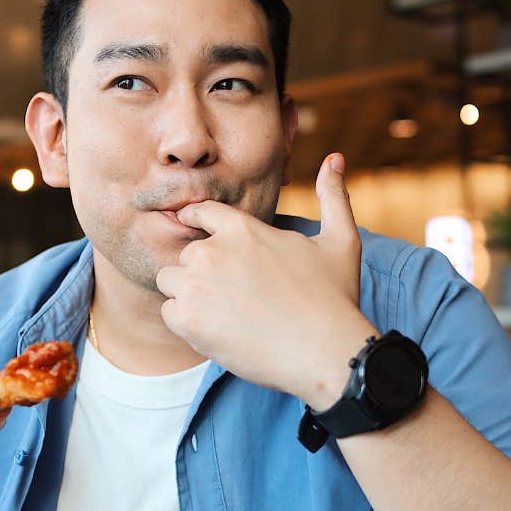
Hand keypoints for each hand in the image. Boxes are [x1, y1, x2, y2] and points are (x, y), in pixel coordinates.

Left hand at [155, 153, 377, 408]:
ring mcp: (196, 285)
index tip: (201, 237)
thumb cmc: (335, 298)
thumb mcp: (341, 240)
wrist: (324, 352)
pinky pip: (169, 314)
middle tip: (232, 296)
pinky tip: (217, 331)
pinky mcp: (188, 320)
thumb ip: (332, 196)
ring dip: (189, 295)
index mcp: (242, 228)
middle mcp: (212, 251)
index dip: (198, 223)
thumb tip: (335, 157)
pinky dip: (187, 324)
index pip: (201, 213)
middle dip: (202, 272)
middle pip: (187, 254)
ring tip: (222, 313)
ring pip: (171, 282)